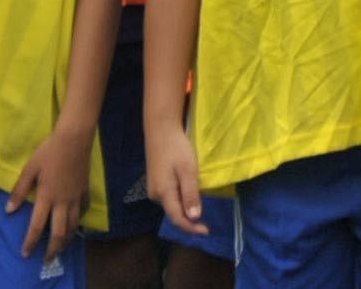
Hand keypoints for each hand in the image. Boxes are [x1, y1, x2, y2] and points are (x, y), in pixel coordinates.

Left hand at [8, 121, 93, 261]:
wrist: (74, 138)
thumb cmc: (49, 152)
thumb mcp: (30, 169)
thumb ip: (19, 190)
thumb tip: (8, 210)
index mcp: (47, 197)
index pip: (37, 226)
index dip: (30, 242)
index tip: (25, 253)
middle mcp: (63, 202)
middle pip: (59, 233)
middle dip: (52, 249)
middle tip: (46, 260)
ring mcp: (76, 197)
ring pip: (73, 226)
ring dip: (66, 240)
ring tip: (59, 248)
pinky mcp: (85, 191)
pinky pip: (82, 212)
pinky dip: (78, 221)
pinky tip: (74, 224)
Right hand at [146, 120, 207, 236]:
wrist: (161, 130)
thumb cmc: (177, 148)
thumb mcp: (188, 170)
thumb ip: (190, 194)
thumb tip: (194, 218)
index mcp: (163, 193)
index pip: (177, 219)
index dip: (192, 228)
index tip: (206, 231)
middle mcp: (155, 195)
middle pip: (174, 214)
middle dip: (189, 219)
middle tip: (206, 219)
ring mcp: (153, 188)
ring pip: (171, 205)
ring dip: (185, 208)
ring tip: (199, 202)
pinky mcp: (155, 182)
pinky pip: (169, 197)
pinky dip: (180, 200)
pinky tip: (188, 191)